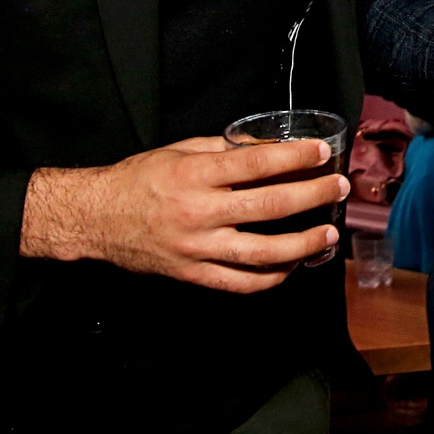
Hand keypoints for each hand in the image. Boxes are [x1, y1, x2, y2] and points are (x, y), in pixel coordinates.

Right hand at [21, 137, 348, 292]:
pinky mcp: (193, 275)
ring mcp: (197, 248)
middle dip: (312, 195)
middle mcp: (198, 212)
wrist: (96, 219)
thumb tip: (270, 150)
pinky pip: (241, 283)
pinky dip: (271, 277)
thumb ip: (224, 150)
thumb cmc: (137, 180)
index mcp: (194, 175)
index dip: (294, 157)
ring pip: (262, 253)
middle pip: (269, 205)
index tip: (322, 152)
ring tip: (327, 234)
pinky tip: (291, 265)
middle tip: (338, 188)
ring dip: (302, 244)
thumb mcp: (179, 151)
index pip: (256, 163)